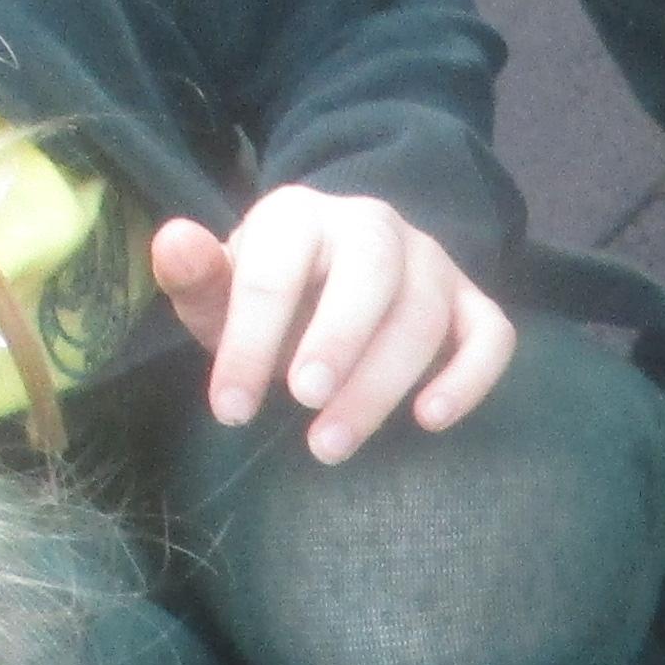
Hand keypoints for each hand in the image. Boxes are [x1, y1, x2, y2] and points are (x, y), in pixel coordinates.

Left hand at [156, 188, 516, 463]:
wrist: (334, 274)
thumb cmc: (271, 297)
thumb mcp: (222, 289)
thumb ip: (196, 277)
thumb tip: (173, 242)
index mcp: (300, 217)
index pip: (277, 270)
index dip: (251, 340)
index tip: (229, 410)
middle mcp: (374, 227)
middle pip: (370, 273)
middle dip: (338, 339)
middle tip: (304, 402)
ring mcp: (431, 264)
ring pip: (426, 312)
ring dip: (383, 383)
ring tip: (332, 447)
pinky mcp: (472, 304)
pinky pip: (492, 334)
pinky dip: (469, 377)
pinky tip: (430, 420)